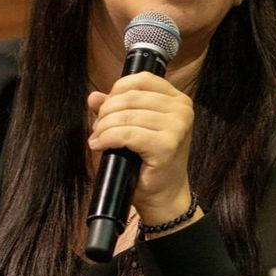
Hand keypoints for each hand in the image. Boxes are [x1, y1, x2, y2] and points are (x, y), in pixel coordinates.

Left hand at [87, 71, 194, 226]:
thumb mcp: (134, 128)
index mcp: (178, 100)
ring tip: (98, 139)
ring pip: (126, 115)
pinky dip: (108, 138)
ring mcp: (177, 127)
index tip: (106, 108)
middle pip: (131, 96)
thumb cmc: (150, 162)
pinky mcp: (166, 145)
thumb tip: (93, 96)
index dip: (117, 90)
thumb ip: (116, 108)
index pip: (141, 79)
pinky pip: (127, 134)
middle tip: (98, 128)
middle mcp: (182, 110)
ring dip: (104, 127)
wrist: (164, 195)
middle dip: (107, 111)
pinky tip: (100, 145)